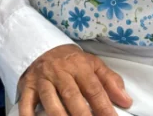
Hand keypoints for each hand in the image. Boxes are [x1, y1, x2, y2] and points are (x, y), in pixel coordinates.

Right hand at [17, 45, 131, 115]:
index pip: (94, 89)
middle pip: (72, 96)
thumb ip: (110, 81)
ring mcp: (42, 80)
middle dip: (82, 115)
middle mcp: (59, 73)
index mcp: (79, 66)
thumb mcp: (92, 64)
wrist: (41, 44)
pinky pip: (25, 102)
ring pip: (50, 100)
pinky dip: (28, 115)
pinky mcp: (27, 86)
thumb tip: (126, 101)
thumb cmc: (71, 61)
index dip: (104, 107)